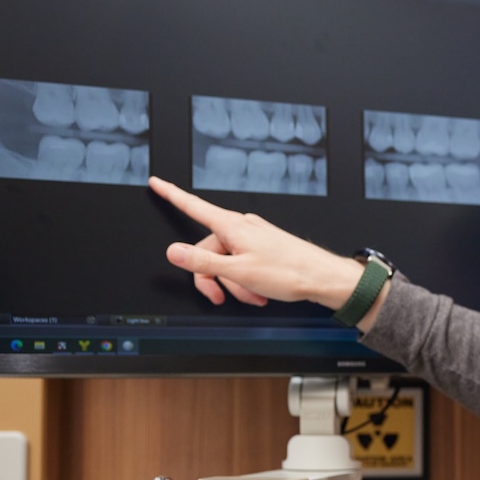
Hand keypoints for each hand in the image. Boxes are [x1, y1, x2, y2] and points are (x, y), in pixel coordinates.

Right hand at [151, 175, 362, 310]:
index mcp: (231, 226)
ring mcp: (254, 236)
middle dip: (213, 278)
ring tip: (252, 296)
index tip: (157, 183)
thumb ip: (203, 262)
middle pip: (208, 251)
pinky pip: (244, 264)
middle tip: (220, 297)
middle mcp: (242, 227)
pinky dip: (247, 281)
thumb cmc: (289, 272)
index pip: (193, 206)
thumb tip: (175, 252)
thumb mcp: (238, 271)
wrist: (322, 277)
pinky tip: (259, 292)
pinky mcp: (264, 247)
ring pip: (228, 261)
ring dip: (235, 284)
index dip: (172, 195)